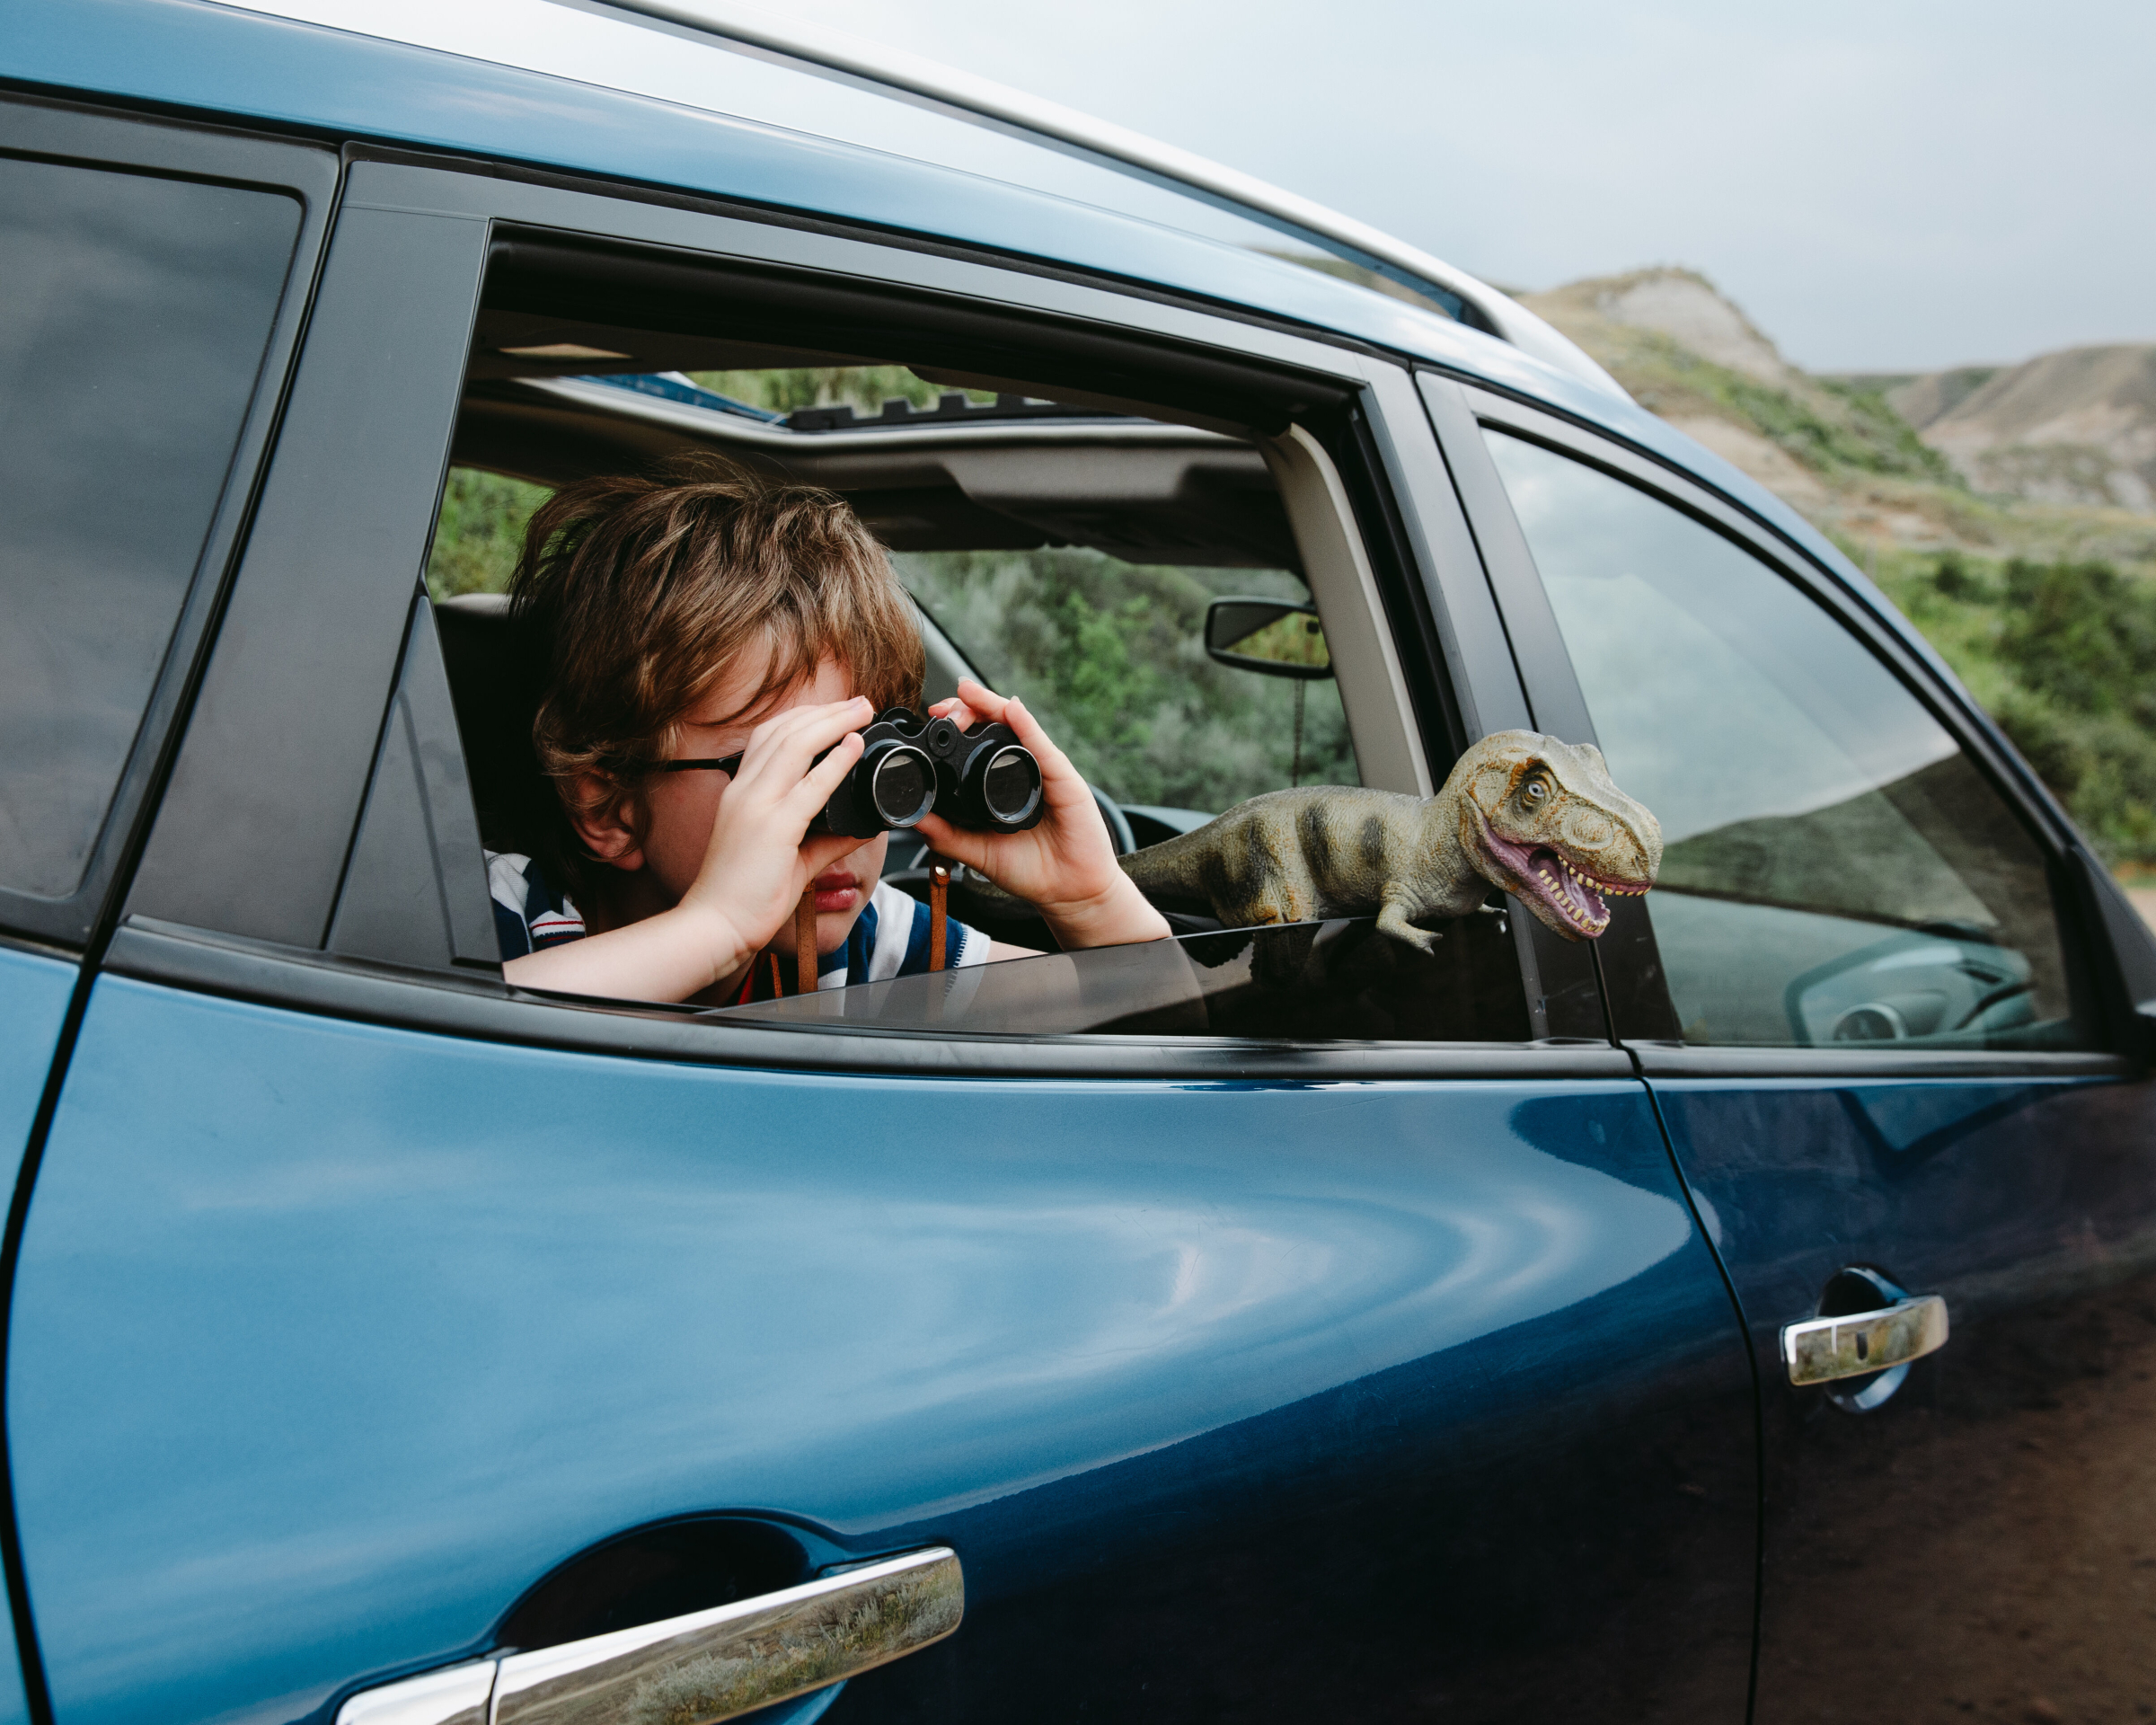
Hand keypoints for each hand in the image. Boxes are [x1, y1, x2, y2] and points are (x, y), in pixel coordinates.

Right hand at [677, 695, 875, 963]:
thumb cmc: (743, 895)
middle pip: (783, 731)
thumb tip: (861, 827)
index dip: (803, 718)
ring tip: (862, 711)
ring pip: (795, 745)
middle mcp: (744, 792)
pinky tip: (855, 745)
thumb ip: (825, 839)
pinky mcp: (773, 828)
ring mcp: (756, 807)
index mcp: (741, 794)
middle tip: (859, 702)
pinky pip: (810, 786)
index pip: (767, 738)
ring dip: (834, 722)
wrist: (715, 925)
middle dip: (825, 711)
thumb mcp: (790, 857)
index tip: (835, 712)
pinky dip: (836, 761)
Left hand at [915, 679, 1168, 949]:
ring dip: (990, 704)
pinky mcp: (1066, 781)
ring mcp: (1046, 772)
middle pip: (997, 723)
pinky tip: (1011, 709)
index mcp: (1004, 781)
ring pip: (1017, 726)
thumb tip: (911, 817)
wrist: (1069, 893)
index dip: (957, 723)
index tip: (932, 716)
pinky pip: (1043, 748)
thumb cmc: (1031, 870)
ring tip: (967, 692)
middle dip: (968, 706)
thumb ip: (946, 835)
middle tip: (944, 706)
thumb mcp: (978, 852)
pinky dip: (1027, 726)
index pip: (979, 740)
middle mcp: (1025, 769)